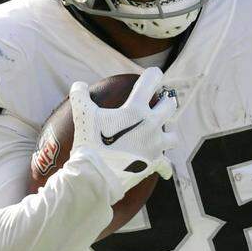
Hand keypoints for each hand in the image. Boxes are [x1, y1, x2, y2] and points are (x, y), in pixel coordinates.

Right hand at [69, 67, 177, 194]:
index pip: (151, 81)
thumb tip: (78, 84)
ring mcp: (155, 145)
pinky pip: (166, 165)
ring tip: (161, 132)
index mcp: (136, 109)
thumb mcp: (82, 116)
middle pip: (169, 106)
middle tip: (161, 102)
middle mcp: (151, 125)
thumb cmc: (90, 144)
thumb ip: (80, 96)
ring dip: (168, 132)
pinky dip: (164, 167)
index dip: (153, 75)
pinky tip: (165, 169)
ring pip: (173, 135)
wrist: (96, 176)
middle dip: (165, 102)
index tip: (153, 74)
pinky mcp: (154, 163)